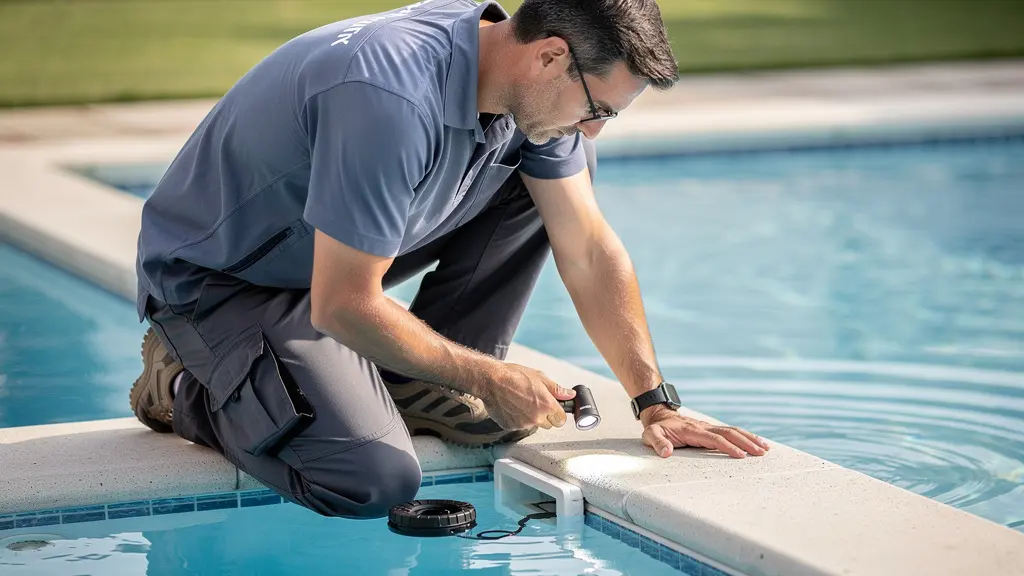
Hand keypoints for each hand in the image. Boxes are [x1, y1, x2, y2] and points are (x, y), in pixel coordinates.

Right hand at [481, 363, 576, 430]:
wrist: (491, 380)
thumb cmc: (514, 376)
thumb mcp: (540, 377)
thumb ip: (557, 389)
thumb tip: (570, 395)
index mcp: (547, 405)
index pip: (561, 420)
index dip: (557, 414)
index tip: (553, 409)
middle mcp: (536, 418)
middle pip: (548, 425)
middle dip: (544, 416)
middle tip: (534, 402)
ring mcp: (523, 424)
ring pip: (533, 425)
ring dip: (530, 417)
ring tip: (520, 401)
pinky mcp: (511, 427)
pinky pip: (519, 426)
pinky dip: (517, 418)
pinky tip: (511, 406)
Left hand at [640, 406, 770, 458]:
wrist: (660, 416)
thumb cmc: (657, 429)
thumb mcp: (651, 435)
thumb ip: (658, 443)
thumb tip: (666, 453)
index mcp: (692, 430)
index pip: (714, 439)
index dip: (727, 447)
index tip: (741, 456)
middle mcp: (704, 427)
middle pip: (729, 433)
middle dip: (746, 442)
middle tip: (761, 453)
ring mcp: (709, 427)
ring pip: (733, 430)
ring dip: (750, 438)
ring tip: (765, 448)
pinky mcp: (712, 430)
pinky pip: (731, 432)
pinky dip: (745, 436)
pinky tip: (756, 443)